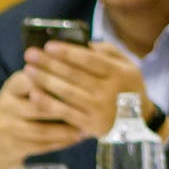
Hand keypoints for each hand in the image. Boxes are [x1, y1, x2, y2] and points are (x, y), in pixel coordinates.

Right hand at [0, 68, 87, 168]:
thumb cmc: (20, 106)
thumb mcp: (24, 89)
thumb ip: (45, 78)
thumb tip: (79, 68)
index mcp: (11, 86)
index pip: (34, 79)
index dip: (57, 81)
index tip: (81, 83)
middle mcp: (5, 105)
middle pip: (39, 106)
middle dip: (66, 109)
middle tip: (89, 109)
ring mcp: (8, 128)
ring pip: (41, 130)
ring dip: (66, 130)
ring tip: (86, 128)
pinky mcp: (13, 146)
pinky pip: (41, 146)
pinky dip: (61, 142)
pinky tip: (76, 139)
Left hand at [21, 41, 147, 139]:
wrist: (140, 122)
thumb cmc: (127, 88)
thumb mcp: (128, 66)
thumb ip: (108, 51)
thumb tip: (84, 43)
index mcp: (119, 72)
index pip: (89, 59)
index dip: (67, 52)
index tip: (48, 45)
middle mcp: (110, 90)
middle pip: (74, 74)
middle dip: (49, 63)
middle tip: (29, 54)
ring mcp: (99, 109)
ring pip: (67, 93)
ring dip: (45, 81)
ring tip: (28, 70)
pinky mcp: (91, 125)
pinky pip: (65, 113)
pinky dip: (48, 104)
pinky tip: (33, 95)